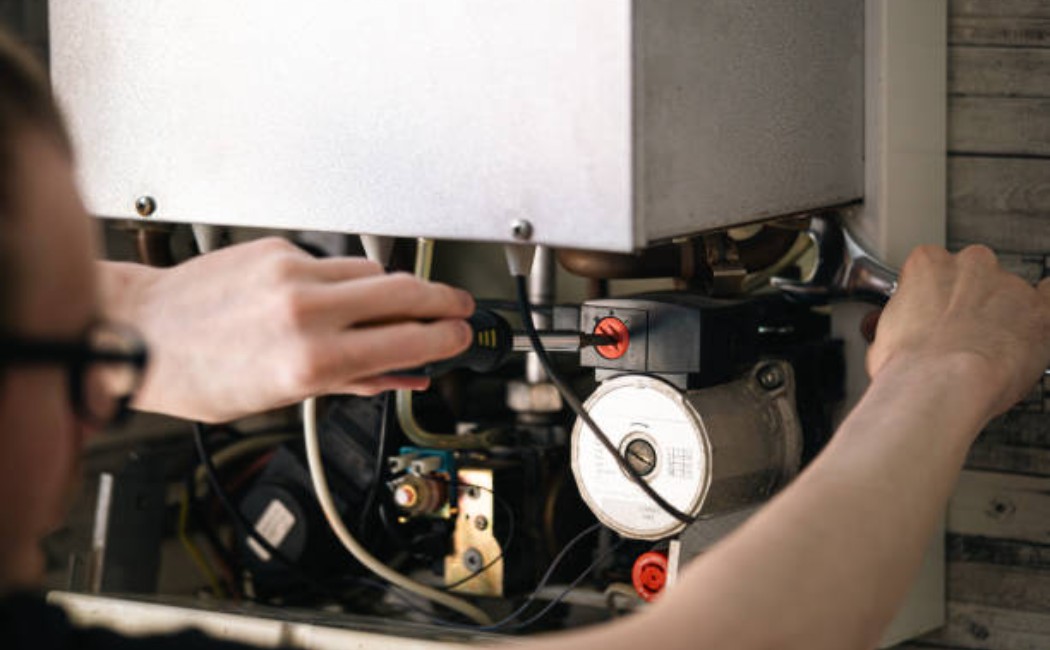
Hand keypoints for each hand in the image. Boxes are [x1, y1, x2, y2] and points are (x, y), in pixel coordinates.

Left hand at [100, 237, 474, 421]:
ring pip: (372, 273)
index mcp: (311, 360)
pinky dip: (345, 280)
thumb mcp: (282, 398)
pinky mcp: (278, 250)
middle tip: (458, 308)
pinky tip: (334, 298)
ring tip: (398, 308)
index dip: (446, 338)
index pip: (407, 340)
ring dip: (394, 290)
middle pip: (404, 292)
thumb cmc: (197, 376)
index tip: (461, 337)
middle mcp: (306, 310)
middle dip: (443, 300)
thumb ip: (354, 382)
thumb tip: (402, 376)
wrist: (141, 331)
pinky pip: (333, 262)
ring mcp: (292, 273)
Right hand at [867, 245, 1049, 417]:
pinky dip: (1043, 308)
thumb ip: (907, 321)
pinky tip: (1032, 325)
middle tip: (958, 334)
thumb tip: (907, 335)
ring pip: (1009, 292)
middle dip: (969, 301)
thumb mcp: (885, 336)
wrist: (940, 386)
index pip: (934, 269)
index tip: (933, 316)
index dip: (934, 297)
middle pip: (975, 275)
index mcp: (928, 264)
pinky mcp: (1039, 311)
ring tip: (987, 351)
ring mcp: (1008, 286)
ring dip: (1001, 315)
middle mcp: (971, 265)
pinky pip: (1049, 296)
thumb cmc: (910, 367)